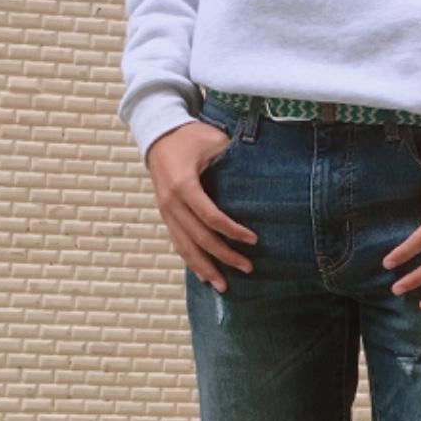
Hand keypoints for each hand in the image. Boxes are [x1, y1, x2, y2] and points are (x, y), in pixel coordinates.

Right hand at [146, 122, 257, 291]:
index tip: (253, 240)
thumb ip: (232, 158)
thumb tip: (261, 174)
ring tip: (224, 286)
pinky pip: (178, 243)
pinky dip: (191, 260)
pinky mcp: (166, 215)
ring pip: (184, 247)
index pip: (210, 216)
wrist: (158, 134)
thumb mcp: (213, 140)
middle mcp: (171, 202)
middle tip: (248, 268)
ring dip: (205, 268)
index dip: (232, 231)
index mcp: (183, 185)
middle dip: (224, 256)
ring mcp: (165, 211)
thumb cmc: (189, 136)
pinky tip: (204, 275)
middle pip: (199, 238)